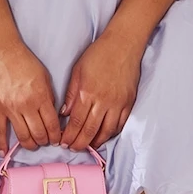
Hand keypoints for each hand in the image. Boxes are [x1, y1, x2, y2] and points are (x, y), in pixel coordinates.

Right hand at [0, 42, 61, 156]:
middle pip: (39, 134)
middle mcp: (27, 106)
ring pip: (23, 136)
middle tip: (46, 141)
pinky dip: (2, 143)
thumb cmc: (25, 60)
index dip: (56, 135)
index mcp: (41, 97)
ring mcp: (11, 109)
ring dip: (30, 144)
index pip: (52, 125)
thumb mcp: (45, 76)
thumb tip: (53, 113)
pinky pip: (0, 131)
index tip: (57, 139)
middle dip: (45, 141)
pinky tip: (4, 152)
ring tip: (33, 144)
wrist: (1, 51)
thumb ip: (49, 96)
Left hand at [59, 34, 142, 151]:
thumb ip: (71, 93)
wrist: (123, 45)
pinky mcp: (129, 103)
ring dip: (95, 142)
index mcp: (87, 93)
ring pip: (106, 131)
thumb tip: (64, 113)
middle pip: (90, 131)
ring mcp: (118, 104)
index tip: (63, 142)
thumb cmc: (98, 54)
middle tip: (72, 148)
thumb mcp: (78, 70)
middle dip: (79, 143)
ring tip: (87, 145)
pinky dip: (111, 133)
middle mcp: (103, 101)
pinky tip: (103, 135)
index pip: (76, 122)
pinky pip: (120, 124)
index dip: (69, 136)